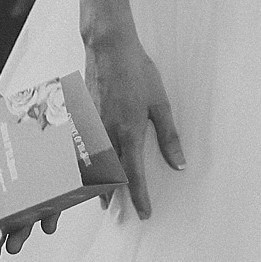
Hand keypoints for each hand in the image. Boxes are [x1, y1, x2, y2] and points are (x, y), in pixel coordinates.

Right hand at [85, 30, 184, 219]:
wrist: (109, 48)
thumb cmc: (137, 72)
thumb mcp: (161, 104)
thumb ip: (169, 137)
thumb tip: (179, 163)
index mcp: (130, 133)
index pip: (135, 176)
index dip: (140, 198)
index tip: (144, 213)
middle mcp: (108, 134)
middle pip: (109, 175)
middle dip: (112, 195)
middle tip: (115, 212)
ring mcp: (91, 126)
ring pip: (92, 164)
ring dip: (96, 183)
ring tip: (99, 198)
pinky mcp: (82, 116)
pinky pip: (81, 147)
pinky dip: (83, 162)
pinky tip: (84, 167)